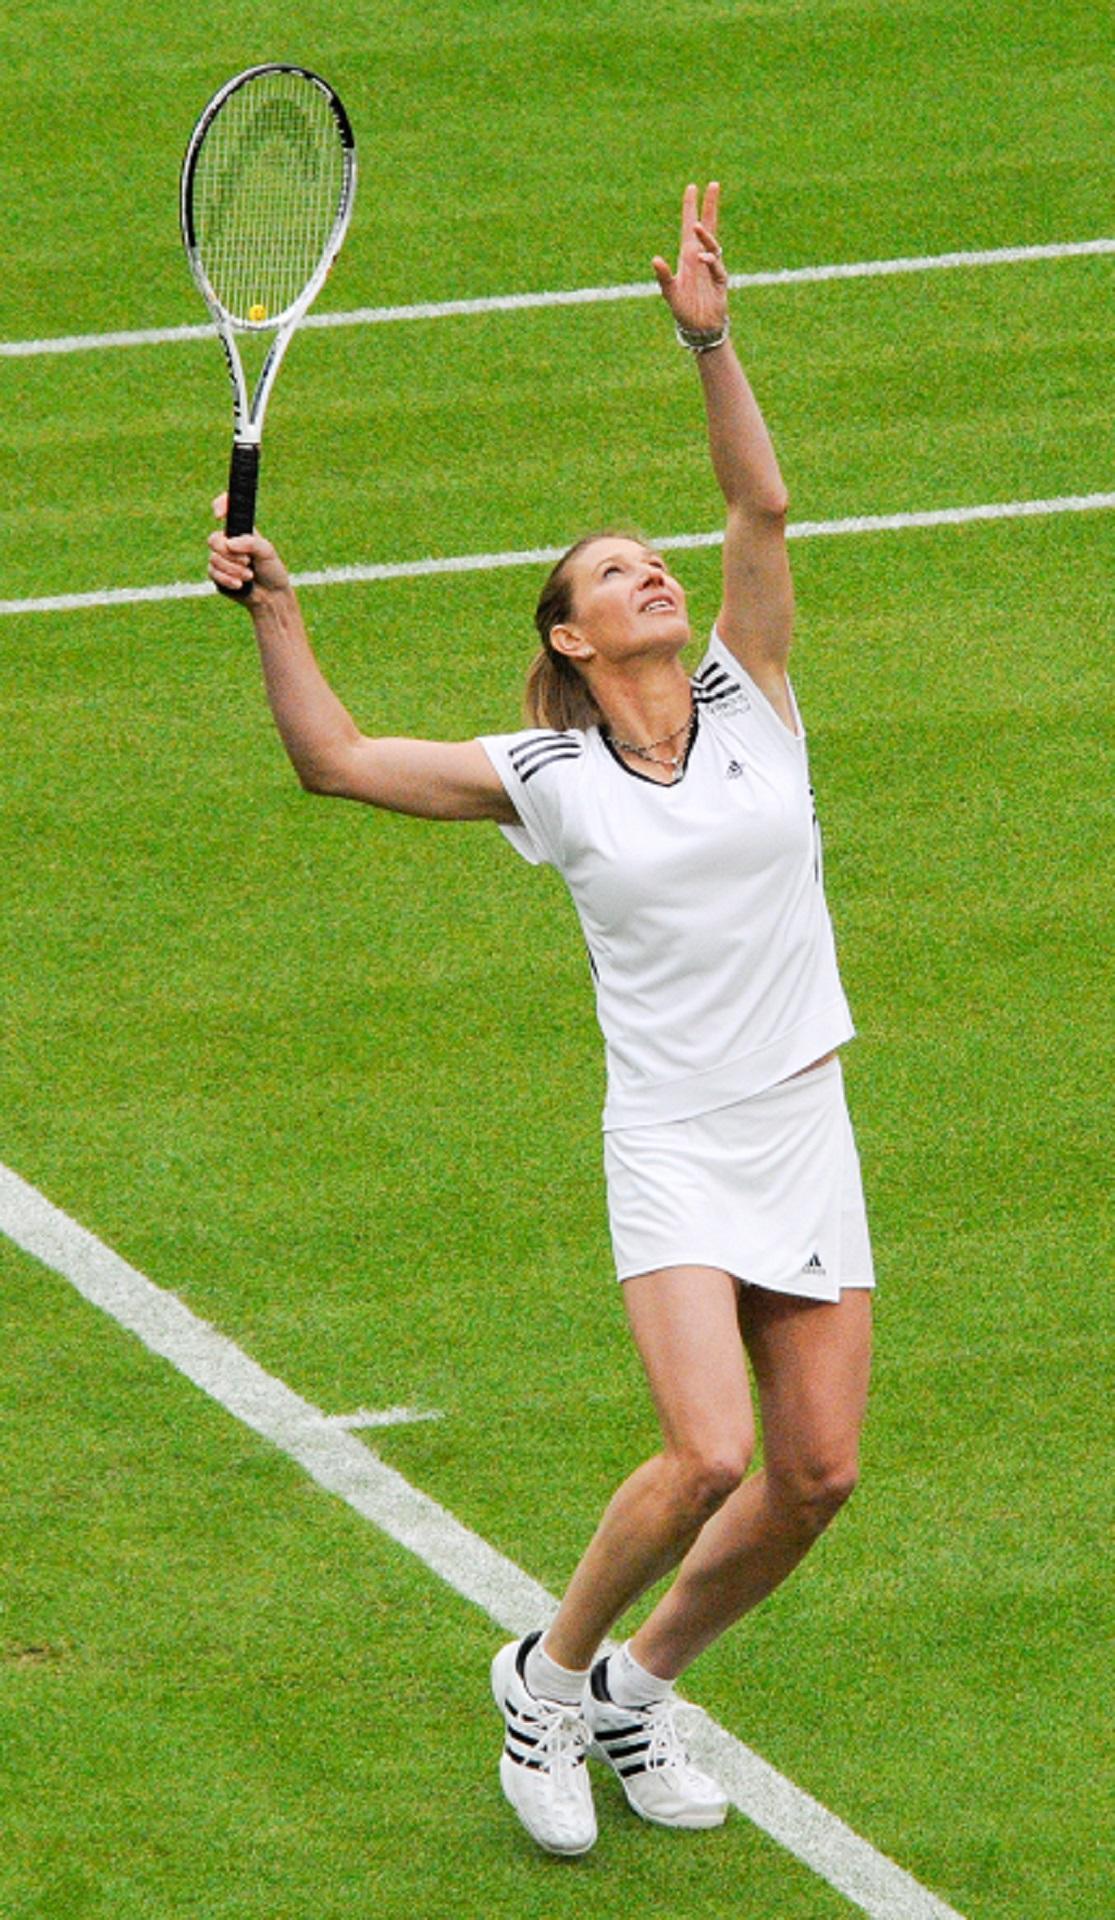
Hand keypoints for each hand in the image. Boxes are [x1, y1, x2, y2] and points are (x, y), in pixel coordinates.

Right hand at [207, 493, 290, 600]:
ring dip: (233, 570)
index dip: (220, 505)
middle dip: (229, 554)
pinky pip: (213, 573)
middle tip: (247, 561)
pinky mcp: (217, 575)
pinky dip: (228, 580)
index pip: (227, 510)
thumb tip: (230, 543)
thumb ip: (251, 543)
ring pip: (214, 559)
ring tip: (249, 576)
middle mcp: (228, 542)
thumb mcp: (268, 552)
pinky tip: (240, 585)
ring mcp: (220, 558)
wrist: (271, 596)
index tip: (218, 515)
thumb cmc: (272, 570)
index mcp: (240, 531)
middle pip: (213, 540)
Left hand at [652, 182, 727, 333]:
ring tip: (696, 226)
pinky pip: (716, 265)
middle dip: (710, 206)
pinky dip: (709, 260)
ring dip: (704, 235)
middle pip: (707, 226)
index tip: (692, 187)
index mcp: (687, 255)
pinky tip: (702, 259)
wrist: (699, 328)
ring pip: (712, 243)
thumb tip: (655, 259)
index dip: (691, 207)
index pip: (689, 225)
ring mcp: (712, 266)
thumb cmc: (683, 309)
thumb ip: (663, 276)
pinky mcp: (720, 279)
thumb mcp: (669, 292)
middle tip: (713, 185)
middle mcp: (700, 257)